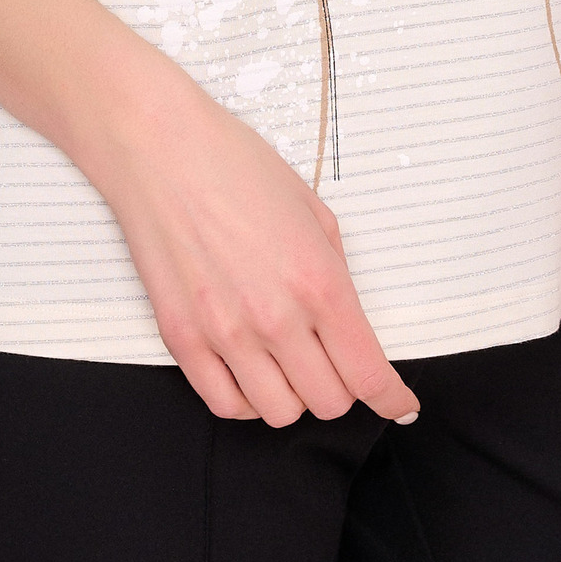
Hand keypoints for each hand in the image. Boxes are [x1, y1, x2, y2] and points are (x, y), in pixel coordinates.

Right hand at [91, 61, 421, 429]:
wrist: (161, 148)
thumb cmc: (235, 165)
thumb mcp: (313, 210)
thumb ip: (335, 273)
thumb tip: (346, 323)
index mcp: (318, 281)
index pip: (367, 373)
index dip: (391, 399)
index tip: (399, 404)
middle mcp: (275, 317)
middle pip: (328, 402)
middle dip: (342, 387)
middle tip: (334, 362)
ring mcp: (225, 334)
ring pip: (279, 413)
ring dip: (294, 396)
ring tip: (288, 364)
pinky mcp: (181, 339)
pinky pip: (224, 405)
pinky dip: (247, 401)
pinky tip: (250, 374)